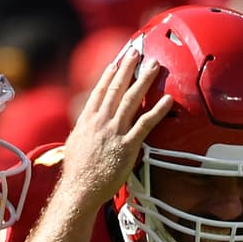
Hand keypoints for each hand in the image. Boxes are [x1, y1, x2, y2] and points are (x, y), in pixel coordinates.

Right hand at [58, 45, 172, 211]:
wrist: (79, 189)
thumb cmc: (77, 173)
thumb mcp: (74, 145)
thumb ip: (83, 130)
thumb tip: (86, 124)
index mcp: (87, 121)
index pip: (100, 92)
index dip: (109, 75)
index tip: (117, 62)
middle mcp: (100, 122)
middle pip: (116, 89)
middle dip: (128, 68)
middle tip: (137, 52)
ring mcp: (114, 132)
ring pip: (131, 100)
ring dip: (144, 81)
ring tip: (154, 66)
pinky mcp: (127, 146)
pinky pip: (145, 124)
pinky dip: (157, 111)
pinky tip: (168, 100)